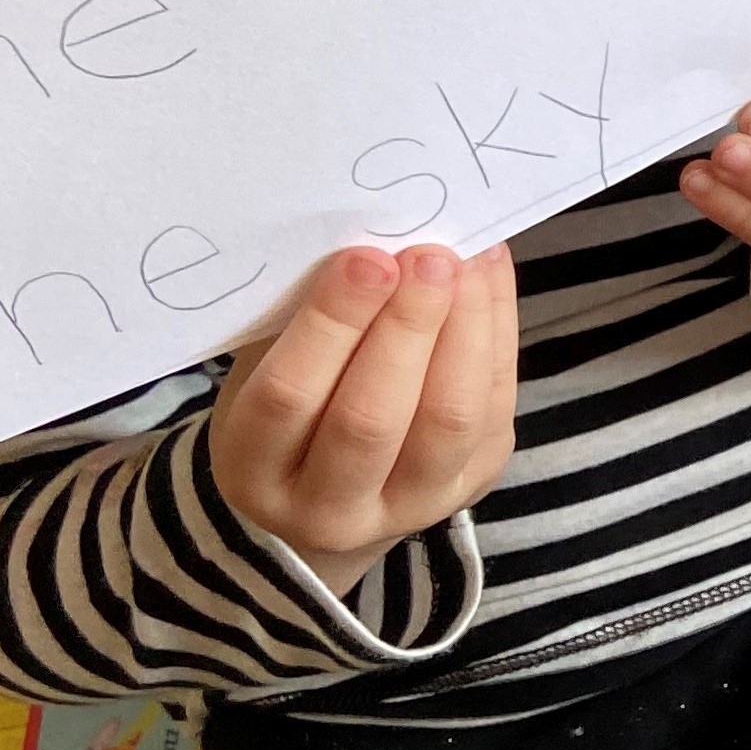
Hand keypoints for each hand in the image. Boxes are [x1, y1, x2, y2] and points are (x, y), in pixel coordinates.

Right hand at [214, 245, 520, 600]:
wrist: (331, 487)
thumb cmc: (290, 404)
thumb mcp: (266, 367)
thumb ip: (302, 318)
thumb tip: (370, 241)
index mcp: (254, 470)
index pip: (290, 397)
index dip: (331, 324)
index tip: (366, 259)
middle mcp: (327, 508)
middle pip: (371, 417)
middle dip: (406, 326)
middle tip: (427, 256)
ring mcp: (408, 506)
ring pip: (448, 420)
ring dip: (465, 329)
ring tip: (466, 262)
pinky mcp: (471, 485)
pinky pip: (493, 409)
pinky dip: (497, 335)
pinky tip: (488, 278)